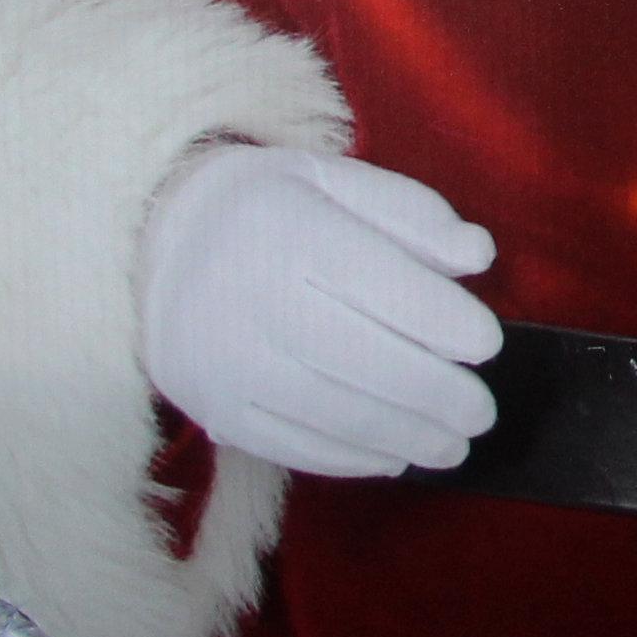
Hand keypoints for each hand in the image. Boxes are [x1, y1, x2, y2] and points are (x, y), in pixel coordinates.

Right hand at [135, 145, 504, 477]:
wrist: (149, 243)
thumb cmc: (262, 206)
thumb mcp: (333, 179)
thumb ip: (411, 213)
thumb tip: (478, 257)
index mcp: (291, 230)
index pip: (381, 283)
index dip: (443, 320)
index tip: (487, 344)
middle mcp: (253, 300)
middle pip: (363, 360)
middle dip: (436, 395)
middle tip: (481, 413)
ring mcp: (227, 362)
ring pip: (333, 412)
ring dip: (404, 437)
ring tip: (452, 446)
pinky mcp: (212, 407)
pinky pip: (291, 445)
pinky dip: (351, 458)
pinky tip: (393, 457)